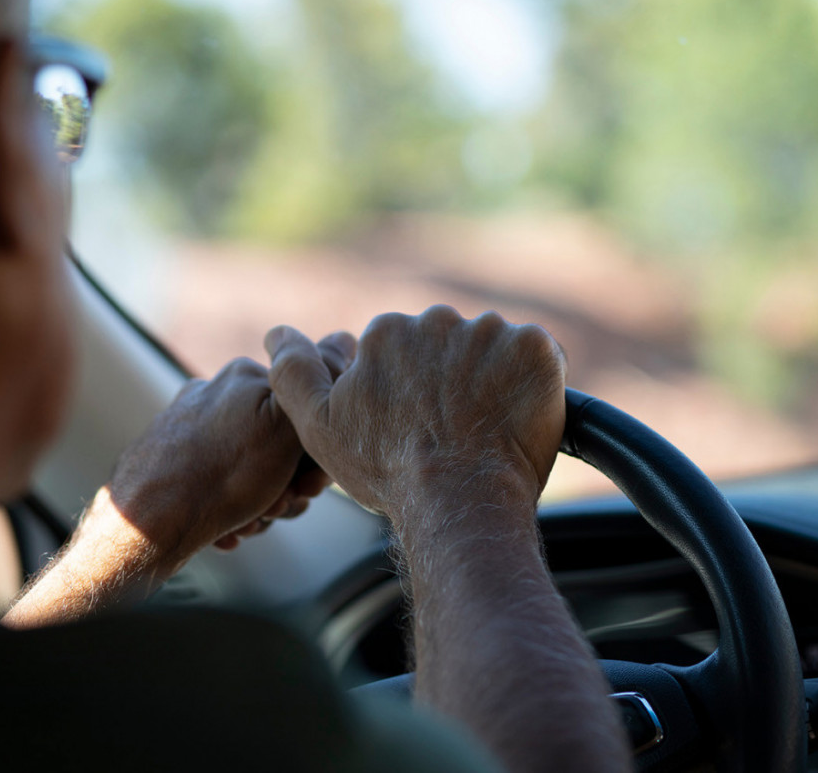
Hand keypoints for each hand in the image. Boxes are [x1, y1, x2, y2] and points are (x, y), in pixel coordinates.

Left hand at [107, 353, 344, 562]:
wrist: (146, 522)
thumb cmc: (222, 476)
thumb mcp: (286, 426)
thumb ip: (315, 382)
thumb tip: (343, 338)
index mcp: (245, 376)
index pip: (306, 408)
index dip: (317, 451)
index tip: (310, 483)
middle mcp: (214, 393)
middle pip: (280, 443)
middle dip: (287, 483)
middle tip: (277, 506)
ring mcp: (189, 427)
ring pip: (252, 469)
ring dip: (261, 503)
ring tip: (248, 520)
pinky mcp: (170, 459)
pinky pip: (219, 486)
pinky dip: (231, 510)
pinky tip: (228, 527)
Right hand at [265, 306, 566, 532]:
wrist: (457, 498)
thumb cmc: (389, 470)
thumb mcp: (320, 426)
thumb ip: (295, 373)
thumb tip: (277, 332)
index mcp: (388, 332)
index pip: (411, 352)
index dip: (420, 391)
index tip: (425, 423)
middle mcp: (439, 320)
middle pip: (455, 346)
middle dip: (458, 379)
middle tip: (459, 429)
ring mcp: (491, 332)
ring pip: (497, 351)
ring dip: (496, 379)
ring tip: (489, 428)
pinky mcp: (536, 350)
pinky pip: (540, 358)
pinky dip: (535, 384)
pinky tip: (519, 419)